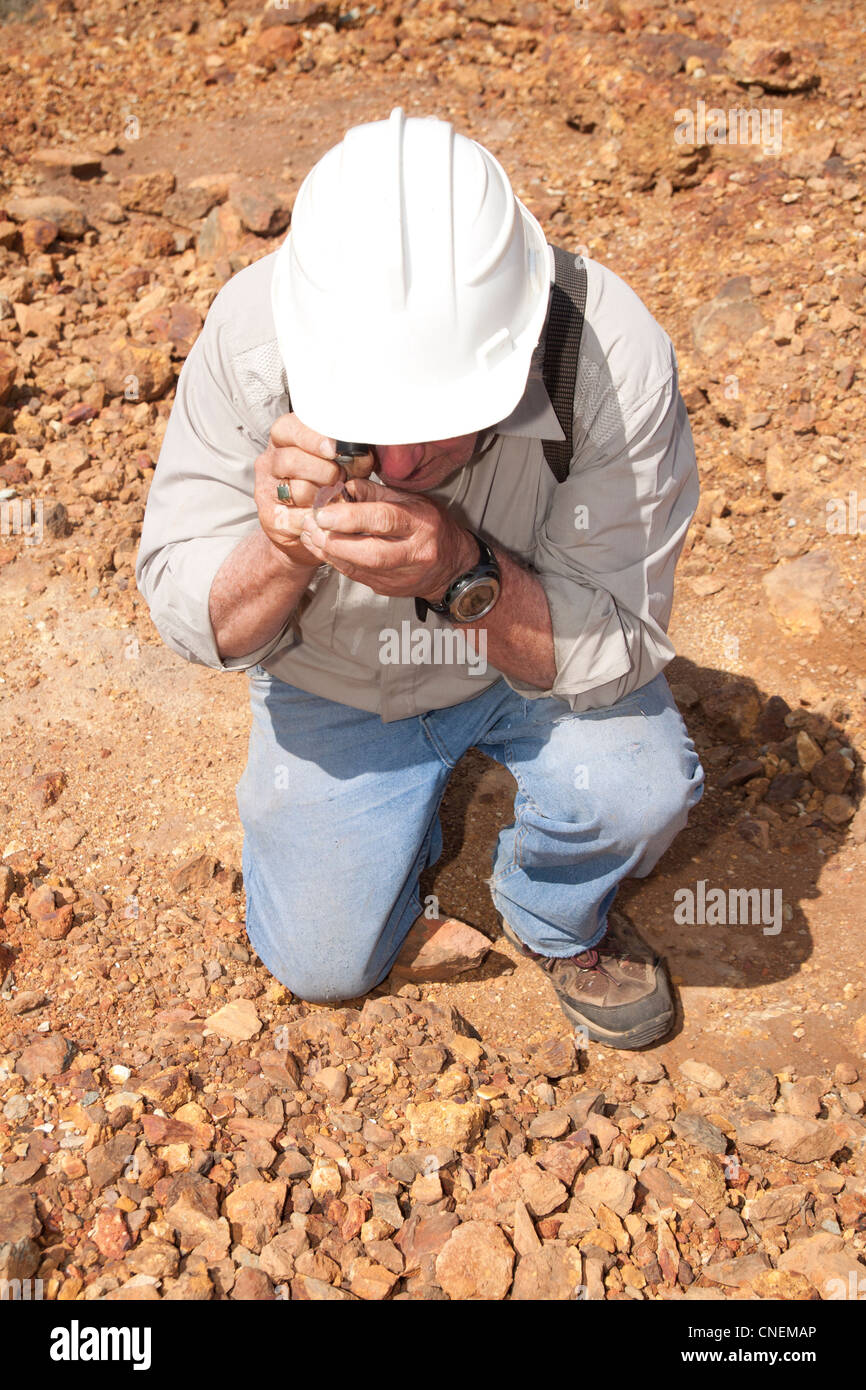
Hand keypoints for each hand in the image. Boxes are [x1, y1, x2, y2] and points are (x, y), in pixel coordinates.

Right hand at [254, 413, 374, 569]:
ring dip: (325, 495)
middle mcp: (269, 463)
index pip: (286, 429)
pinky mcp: (271, 518)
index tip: (333, 449)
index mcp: (283, 440)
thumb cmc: (328, 485)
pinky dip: (321, 517)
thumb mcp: (342, 462)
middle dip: (324, 471)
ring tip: (337, 497)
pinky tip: (330, 514)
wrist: (313, 524)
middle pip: (290, 460)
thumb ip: (350, 454)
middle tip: (341, 478)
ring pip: (297, 490)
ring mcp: (266, 491)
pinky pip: (301, 517)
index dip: (311, 438)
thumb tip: (362, 454)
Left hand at [299, 477, 477, 600]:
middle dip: (335, 540)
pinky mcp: (387, 589)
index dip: (351, 517)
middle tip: (312, 524)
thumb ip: (376, 493)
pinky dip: (334, 560)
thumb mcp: (411, 500)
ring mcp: (401, 576)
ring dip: (328, 551)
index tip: (324, 511)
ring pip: (359, 568)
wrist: (452, 568)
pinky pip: (355, 576)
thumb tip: (342, 487)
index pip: (385, 520)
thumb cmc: (430, 527)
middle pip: (371, 553)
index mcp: (422, 524)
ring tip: (310, 533)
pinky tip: (320, 546)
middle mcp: (414, 553)